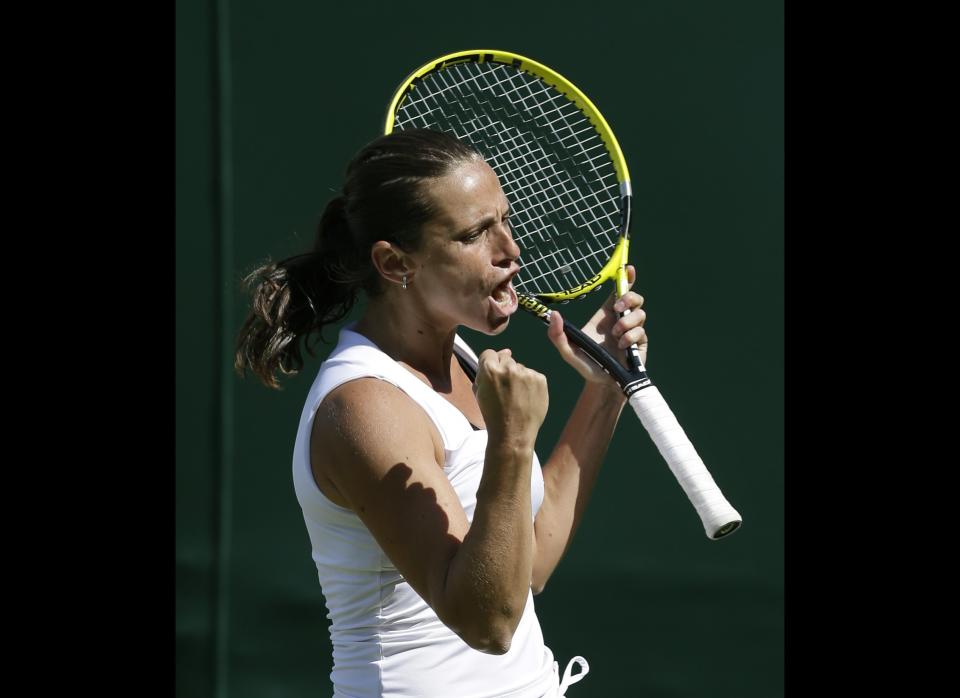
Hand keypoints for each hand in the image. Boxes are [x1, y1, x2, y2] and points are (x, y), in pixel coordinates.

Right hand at [475, 348, 548, 446]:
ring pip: (520, 367)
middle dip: (505, 370)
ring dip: (519, 377)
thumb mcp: (479, 392)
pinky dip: (531, 384)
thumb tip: (504, 351)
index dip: (490, 365)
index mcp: (490, 370)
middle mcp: (509, 368)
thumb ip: (485, 371)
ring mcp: (526, 373)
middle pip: (506, 358)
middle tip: (506, 389)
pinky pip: (533, 375)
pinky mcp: (540, 379)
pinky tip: (527, 397)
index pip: (489, 353)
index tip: (493, 377)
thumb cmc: (493, 415)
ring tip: (517, 396)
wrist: (513, 433)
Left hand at [546, 265, 647, 385]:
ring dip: (626, 321)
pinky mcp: (640, 343)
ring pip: (639, 313)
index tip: (630, 269)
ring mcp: (632, 331)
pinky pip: (641, 331)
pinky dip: (630, 336)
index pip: (617, 293)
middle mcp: (620, 320)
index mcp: (604, 317)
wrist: (603, 385)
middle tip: (616, 308)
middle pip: (633, 298)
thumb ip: (558, 335)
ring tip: (615, 335)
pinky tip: (621, 346)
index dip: (626, 280)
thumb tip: (554, 315)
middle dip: (628, 297)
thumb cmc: (586, 365)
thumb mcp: (568, 352)